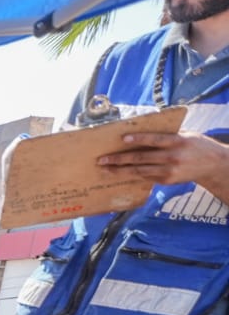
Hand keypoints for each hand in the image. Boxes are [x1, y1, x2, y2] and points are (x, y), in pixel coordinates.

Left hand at [97, 132, 228, 189]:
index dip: (138, 139)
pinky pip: (145, 177)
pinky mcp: (166, 180)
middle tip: (101, 160)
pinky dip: (131, 175)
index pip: (155, 140)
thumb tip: (141, 134)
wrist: (213, 165)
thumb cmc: (196, 145)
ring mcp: (169, 171)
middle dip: (119, 159)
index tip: (122, 139)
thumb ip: (166, 136)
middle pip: (141, 158)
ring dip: (119, 170)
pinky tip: (119, 173)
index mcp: (178, 142)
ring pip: (139, 171)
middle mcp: (172, 157)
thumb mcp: (186, 135)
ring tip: (105, 169)